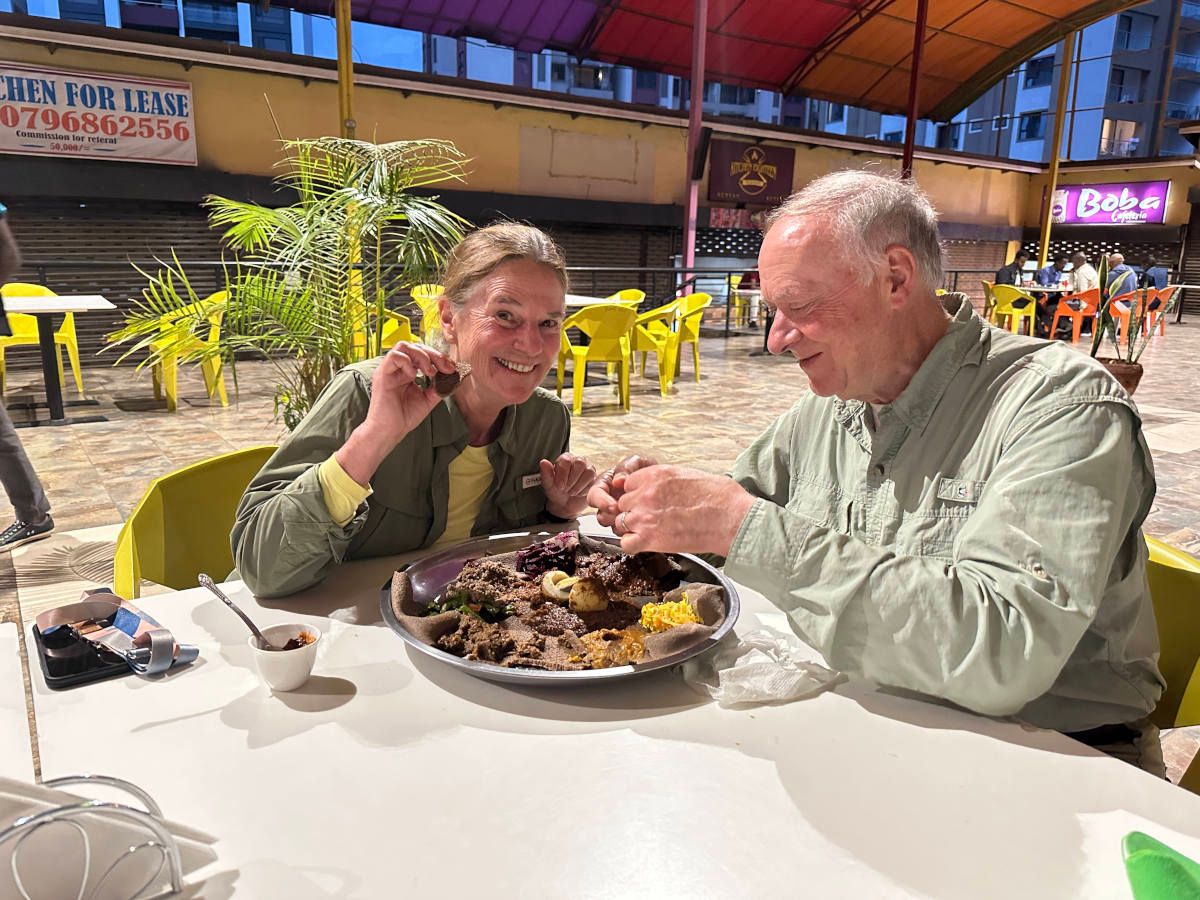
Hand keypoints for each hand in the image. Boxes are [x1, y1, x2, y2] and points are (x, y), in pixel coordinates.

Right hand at [336, 342, 457, 485]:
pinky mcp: (382, 374)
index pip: (423, 353)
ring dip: (421, 356)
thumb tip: (456, 377)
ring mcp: (389, 370)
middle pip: (415, 346)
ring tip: (429, 372)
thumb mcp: (428, 399)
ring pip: (403, 346)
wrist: (389, 431)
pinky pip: (394, 356)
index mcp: (408, 372)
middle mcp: (398, 368)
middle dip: (433, 354)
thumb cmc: (404, 417)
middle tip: (445, 367)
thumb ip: (440, 387)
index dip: (438, 357)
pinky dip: (407, 363)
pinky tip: (414, 376)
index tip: (451, 368)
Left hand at [540, 453, 596, 519]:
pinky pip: (593, 481)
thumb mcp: (548, 485)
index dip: (563, 473)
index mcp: (565, 459)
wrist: (564, 506)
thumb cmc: (556, 492)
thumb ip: (546, 473)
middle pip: (580, 463)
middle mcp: (577, 461)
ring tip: (571, 492)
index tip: (559, 484)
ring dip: (578, 485)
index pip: (566, 459)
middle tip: (565, 488)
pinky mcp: (594, 479)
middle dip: (571, 479)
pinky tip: (578, 493)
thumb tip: (544, 462)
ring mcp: (587, 469)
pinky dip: (584, 490)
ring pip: (589, 471)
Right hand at [587, 454, 656, 526]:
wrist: (666, 483)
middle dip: (611, 517)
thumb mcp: (637, 462)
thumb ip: (627, 467)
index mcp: (605, 485)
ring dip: (621, 525)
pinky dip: (632, 530)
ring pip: (612, 527)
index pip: (593, 496)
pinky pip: (625, 533)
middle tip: (624, 515)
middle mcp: (608, 502)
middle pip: (600, 516)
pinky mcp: (628, 526)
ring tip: (635, 518)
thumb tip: (617, 480)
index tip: (614, 506)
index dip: (601, 502)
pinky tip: (642, 524)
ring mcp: (618, 516)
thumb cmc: (647, 470)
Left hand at [611, 465, 755, 555]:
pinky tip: (646, 543)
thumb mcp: (689, 474)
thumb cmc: (720, 497)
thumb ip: (666, 480)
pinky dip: (633, 545)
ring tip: (652, 531)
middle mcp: (646, 493)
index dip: (637, 494)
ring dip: (633, 528)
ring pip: (621, 522)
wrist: (732, 519)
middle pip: (623, 503)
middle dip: (635, 511)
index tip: (647, 501)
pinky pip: (626, 543)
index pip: (628, 484)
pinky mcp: (649, 539)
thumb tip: (662, 487)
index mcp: (656, 475)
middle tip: (653, 518)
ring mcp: (645, 516)